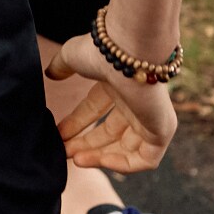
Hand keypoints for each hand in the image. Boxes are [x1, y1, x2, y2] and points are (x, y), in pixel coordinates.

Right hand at [46, 31, 177, 174]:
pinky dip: (122, 164)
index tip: (57, 135)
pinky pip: (146, 159)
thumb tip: (50, 74)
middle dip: (85, 144)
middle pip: (110, 132)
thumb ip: (61, 66)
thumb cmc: (101, 50)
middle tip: (64, 152)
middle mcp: (135, 101)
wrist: (128, 50)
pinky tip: (98, 159)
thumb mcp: (72, 56)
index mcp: (117, 84)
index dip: (76, 125)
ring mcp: (150, 116)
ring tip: (76, 159)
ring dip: (100, 157)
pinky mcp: (163, 130)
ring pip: (126, 148)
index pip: (95, 110)